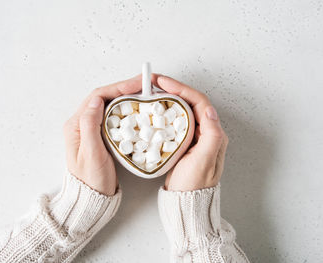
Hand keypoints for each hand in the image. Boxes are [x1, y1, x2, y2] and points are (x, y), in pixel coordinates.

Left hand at [63, 75, 141, 194]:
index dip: (119, 88)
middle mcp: (82, 124)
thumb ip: (90, 125)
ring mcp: (90, 129)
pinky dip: (125, 109)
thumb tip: (97, 100)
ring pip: (109, 105)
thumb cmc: (91, 180)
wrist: (91, 197)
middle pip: (104, 98)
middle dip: (124, 88)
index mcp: (76, 125)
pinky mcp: (99, 136)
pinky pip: (112, 116)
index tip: (137, 84)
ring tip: (143, 93)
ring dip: (125, 97)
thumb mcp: (91, 153)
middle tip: (145, 84)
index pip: (98, 97)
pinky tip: (136, 109)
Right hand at [153, 75, 227, 190]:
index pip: (199, 102)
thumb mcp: (204, 160)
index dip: (181, 89)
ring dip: (170, 98)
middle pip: (191, 102)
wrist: (186, 202)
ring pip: (183, 110)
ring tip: (154, 92)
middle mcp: (206, 132)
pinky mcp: (185, 142)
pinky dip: (167, 112)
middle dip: (174, 89)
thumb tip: (211, 110)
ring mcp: (196, 137)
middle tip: (155, 83)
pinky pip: (177, 121)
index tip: (163, 83)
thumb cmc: (193, 184)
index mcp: (213, 134)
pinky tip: (157, 111)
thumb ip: (211, 135)